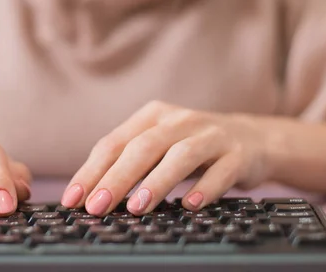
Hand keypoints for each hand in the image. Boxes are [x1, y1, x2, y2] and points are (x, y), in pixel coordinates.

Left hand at [61, 101, 273, 215]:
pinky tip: (188, 206)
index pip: (114, 143)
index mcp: (153, 116)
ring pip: (180, 155)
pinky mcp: (238, 154)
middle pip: (143, 147)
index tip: (72, 199)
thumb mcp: (160, 146)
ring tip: (136, 207)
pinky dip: (204, 188)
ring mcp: (211, 135)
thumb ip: (130, 163)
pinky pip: (221, 171)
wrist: (253, 139)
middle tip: (97, 206)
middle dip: (117, 178)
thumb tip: (90, 196)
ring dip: (156, 182)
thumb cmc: (193, 147)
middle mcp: (180, 121)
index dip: (91, 171)